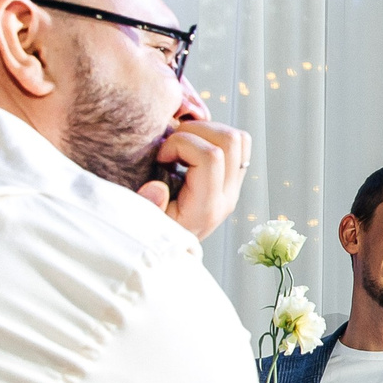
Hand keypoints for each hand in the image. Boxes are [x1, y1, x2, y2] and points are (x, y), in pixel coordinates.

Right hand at [142, 92, 250, 239]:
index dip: (181, 144)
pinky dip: (215, 136)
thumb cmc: (154, 233)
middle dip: (195, 131)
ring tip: (182, 144)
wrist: (174, 251)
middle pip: (229, 141)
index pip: (210, 156)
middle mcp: (227, 196)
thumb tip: (157, 187)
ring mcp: (234, 188)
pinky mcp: (234, 180)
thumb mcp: (143, 223)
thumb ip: (147, 206)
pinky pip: (239, 145)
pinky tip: (192, 147)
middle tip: (171, 144)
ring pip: (238, 139)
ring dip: (207, 131)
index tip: (160, 157)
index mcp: (205, 207)